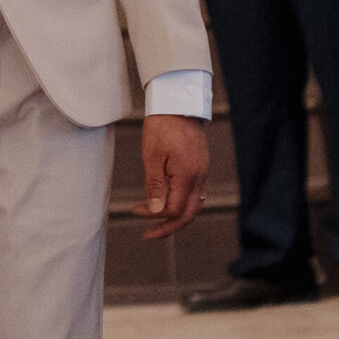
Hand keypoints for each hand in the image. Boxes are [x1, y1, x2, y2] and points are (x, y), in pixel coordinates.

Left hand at [134, 115, 208, 240]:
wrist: (177, 103)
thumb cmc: (162, 126)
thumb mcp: (152, 155)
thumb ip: (155, 185)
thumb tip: (156, 210)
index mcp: (187, 176)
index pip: (174, 209)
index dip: (155, 216)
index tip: (136, 211)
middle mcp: (199, 177)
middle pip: (188, 214)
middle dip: (169, 227)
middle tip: (149, 234)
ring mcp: (202, 172)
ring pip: (194, 206)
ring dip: (176, 218)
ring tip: (158, 224)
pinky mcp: (200, 167)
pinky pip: (195, 194)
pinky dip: (182, 204)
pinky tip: (169, 204)